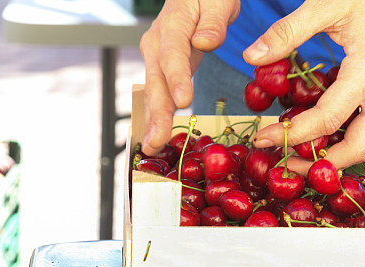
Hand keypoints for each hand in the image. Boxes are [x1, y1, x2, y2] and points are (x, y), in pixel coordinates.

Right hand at [140, 0, 239, 153]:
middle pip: (157, 80)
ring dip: (152, 120)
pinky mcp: (162, 67)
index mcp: (173, 23)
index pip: (174, 53)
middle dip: (157, 113)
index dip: (177, 78)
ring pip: (154, 90)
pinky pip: (158, 93)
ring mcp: (156, 56)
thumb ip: (213, 21)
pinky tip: (156, 137)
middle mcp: (157, 42)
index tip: (183, 101)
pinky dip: (157, 116)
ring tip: (151, 147)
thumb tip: (205, 42)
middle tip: (156, 141)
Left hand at [244, 0, 364, 172]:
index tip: (263, 138)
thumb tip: (251, 57)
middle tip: (286, 164)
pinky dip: (343, 137)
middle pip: (357, 148)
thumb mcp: (327, 5)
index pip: (327, 119)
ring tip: (298, 155)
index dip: (292, 134)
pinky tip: (317, 133)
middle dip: (320, 164)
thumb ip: (287, 32)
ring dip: (334, 155)